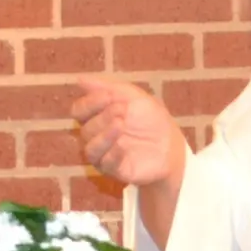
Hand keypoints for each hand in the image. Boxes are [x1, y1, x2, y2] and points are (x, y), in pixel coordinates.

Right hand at [71, 76, 186, 186]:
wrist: (172, 143)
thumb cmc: (150, 119)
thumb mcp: (133, 97)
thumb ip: (108, 88)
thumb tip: (79, 80)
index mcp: (96, 118)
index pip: (79, 110)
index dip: (90, 102)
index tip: (109, 96)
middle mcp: (96, 137)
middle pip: (86, 128)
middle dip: (103, 117)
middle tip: (123, 110)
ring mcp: (105, 155)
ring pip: (90, 149)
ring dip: (104, 135)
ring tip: (121, 124)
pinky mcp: (116, 170)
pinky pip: (106, 164)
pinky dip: (112, 153)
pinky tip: (123, 144)